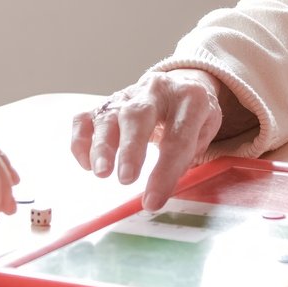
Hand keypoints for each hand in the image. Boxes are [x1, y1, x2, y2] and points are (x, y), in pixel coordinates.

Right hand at [70, 70, 224, 210]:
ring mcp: (128, 94)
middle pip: (138, 115)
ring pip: (109, 115)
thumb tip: (164, 182)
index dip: (166, 170)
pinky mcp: (106, 102)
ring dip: (102, 146)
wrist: (179, 85)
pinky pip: (86, 117)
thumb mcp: (206, 128)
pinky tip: (87, 164)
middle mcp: (155, 90)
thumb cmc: (192, 114)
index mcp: (189, 97)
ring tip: (102, 173)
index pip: (178, 135)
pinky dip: (81, 141)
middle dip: (131, 148)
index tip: (153, 200)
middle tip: (126, 179)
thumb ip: (190, 153)